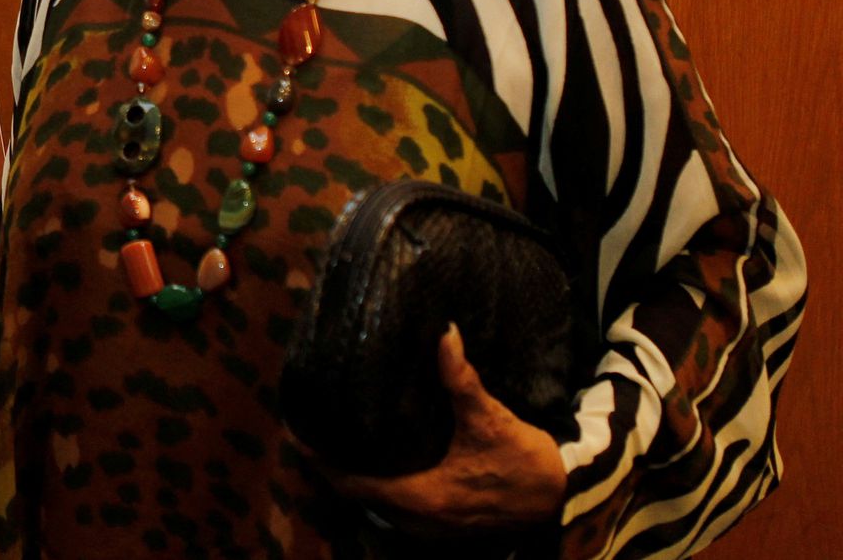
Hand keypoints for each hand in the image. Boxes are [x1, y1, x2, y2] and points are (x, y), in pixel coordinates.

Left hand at [321, 324, 566, 531]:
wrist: (565, 497)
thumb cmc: (524, 461)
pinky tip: (377, 461)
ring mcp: (431, 529)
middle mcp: (418, 521)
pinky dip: (379, 487)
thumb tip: (443, 332)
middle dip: (332, 466)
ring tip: (336, 440)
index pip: (351, 482)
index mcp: (419, 498)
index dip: (321, 459)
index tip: (297, 432)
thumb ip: (460, 378)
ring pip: (377, 505)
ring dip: (355, 478)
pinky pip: (396, 508)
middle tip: (313, 429)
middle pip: (357, 495)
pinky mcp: (444, 526)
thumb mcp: (489, 418)